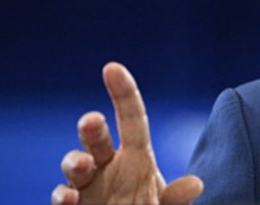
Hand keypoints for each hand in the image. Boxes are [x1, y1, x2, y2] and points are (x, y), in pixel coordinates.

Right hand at [52, 62, 203, 204]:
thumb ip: (176, 198)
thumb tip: (196, 183)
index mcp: (135, 156)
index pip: (131, 119)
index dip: (123, 93)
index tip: (111, 67)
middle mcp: (106, 164)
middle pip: (96, 138)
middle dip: (92, 128)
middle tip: (92, 121)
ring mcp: (86, 184)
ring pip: (75, 164)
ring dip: (75, 161)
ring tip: (82, 164)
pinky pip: (63, 197)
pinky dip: (63, 196)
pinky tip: (69, 198)